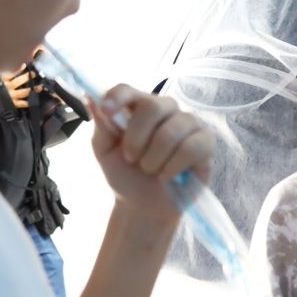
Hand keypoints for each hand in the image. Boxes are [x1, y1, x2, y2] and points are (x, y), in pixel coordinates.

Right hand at [2, 65, 35, 109]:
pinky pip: (23, 103)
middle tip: (35, 74)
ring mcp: (10, 97)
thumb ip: (9, 74)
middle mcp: (7, 88)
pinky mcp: (12, 105)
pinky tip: (34, 98)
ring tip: (39, 87)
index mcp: (3, 80)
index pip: (13, 73)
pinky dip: (29, 101)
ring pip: (24, 92)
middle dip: (28, 77)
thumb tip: (23, 66)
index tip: (26, 66)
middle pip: (19, 81)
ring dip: (33, 89)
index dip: (20, 69)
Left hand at [90, 85, 212, 218]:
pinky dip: (174, 166)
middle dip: (137, 138)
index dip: (118, 96)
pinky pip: (191, 147)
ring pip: (171, 130)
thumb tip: (90, 97)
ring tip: (151, 170)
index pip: (129, 89)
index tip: (106, 110)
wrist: (143, 207)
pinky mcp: (205, 141)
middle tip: (131, 159)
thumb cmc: (125, 175)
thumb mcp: (105, 153)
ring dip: (154, 158)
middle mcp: (165, 109)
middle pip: (153, 106)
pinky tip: (169, 175)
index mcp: (137, 106)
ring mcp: (188, 123)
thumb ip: (101, 126)